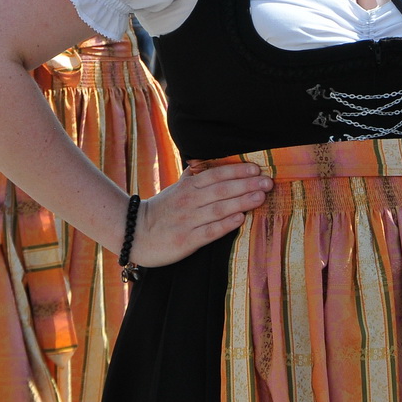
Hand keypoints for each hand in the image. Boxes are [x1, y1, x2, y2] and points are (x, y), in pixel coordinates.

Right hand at [127, 161, 272, 266]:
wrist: (133, 233)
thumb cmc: (161, 210)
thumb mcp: (176, 188)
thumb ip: (194, 176)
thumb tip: (212, 161)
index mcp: (188, 187)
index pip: (216, 175)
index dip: (236, 170)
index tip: (257, 168)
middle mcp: (189, 201)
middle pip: (222, 190)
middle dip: (247, 184)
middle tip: (268, 182)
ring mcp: (188, 221)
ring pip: (219, 209)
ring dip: (241, 202)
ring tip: (261, 197)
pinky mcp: (187, 241)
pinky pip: (209, 231)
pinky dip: (225, 225)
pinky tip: (240, 220)